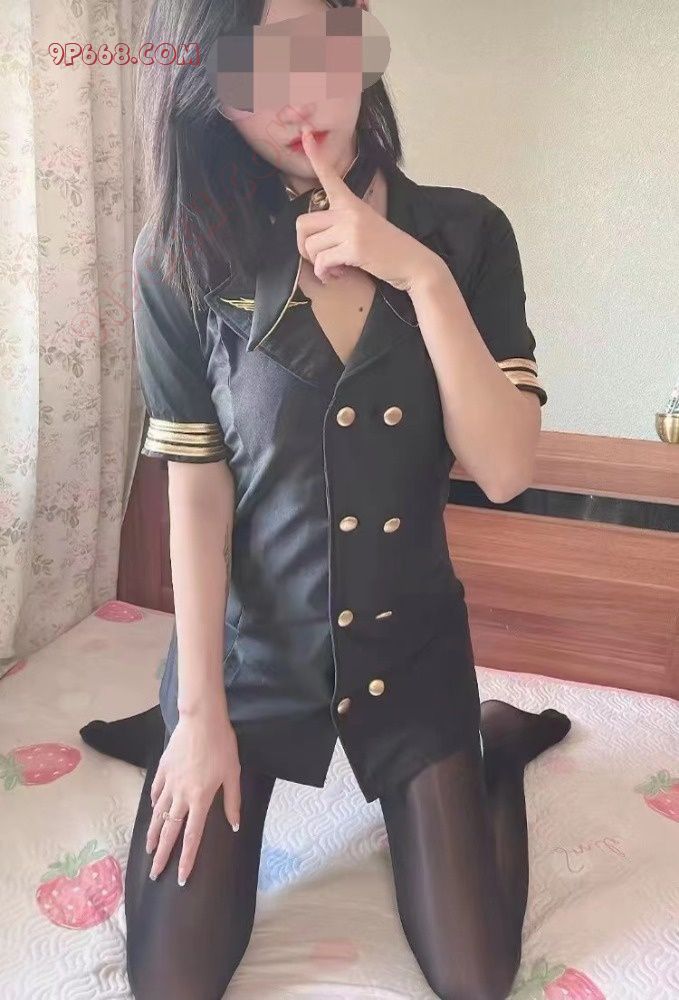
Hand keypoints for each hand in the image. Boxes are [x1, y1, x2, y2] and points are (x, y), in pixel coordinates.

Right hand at [145, 702, 240, 884]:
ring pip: (158, 814)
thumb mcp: (233, 773)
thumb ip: (232, 801)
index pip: (191, 837)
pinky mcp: (162, 770)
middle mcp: (181, 796)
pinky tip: (152, 811)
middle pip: (169, 832)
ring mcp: (169, 783)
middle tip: (154, 875)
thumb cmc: (222, 745)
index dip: (186, 860)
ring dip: (153, 834)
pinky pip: (156, 793)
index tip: (180, 879)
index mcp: (200, 799)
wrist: (201, 720)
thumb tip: (234, 826)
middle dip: (162, 856)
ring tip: (149, 850)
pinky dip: (154, 805)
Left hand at [296, 126, 442, 292]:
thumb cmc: (388, 248)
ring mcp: (351, 229)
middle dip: (303, 246)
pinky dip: (324, 274)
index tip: (306, 134)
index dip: (315, 156)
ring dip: (317, 264)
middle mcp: (349, 212)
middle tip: (318, 257)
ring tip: (333, 269)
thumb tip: (317, 238)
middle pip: (302, 223)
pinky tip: (337, 275)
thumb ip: (342, 223)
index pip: (329, 176)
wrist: (412, 263)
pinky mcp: (353, 249)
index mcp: (351, 203)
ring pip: (310, 246)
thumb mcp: (366, 225)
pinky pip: (322, 262)